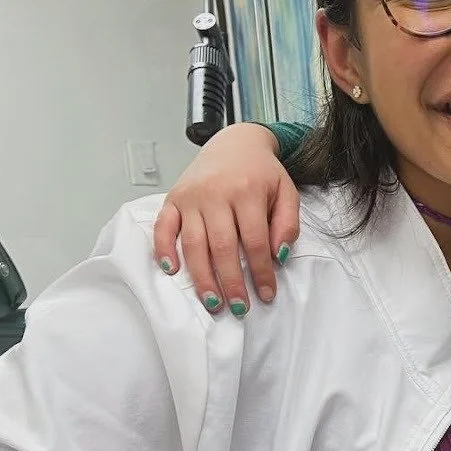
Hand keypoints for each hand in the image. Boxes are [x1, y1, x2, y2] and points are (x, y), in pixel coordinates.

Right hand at [153, 125, 298, 315]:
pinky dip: (163, 249)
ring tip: (213, 302)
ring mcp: (191, 196)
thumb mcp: (287, 193)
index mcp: (247, 192)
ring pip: (193, 243)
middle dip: (231, 282)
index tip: (266, 295)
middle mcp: (215, 194)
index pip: (255, 242)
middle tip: (239, 308)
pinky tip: (172, 271)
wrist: (236, 142)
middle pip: (222, 247)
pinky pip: (163, 226)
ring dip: (202, 277)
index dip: (261, 273)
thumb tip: (279, 256)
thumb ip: (288, 224)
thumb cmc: (262, 173)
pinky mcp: (173, 197)